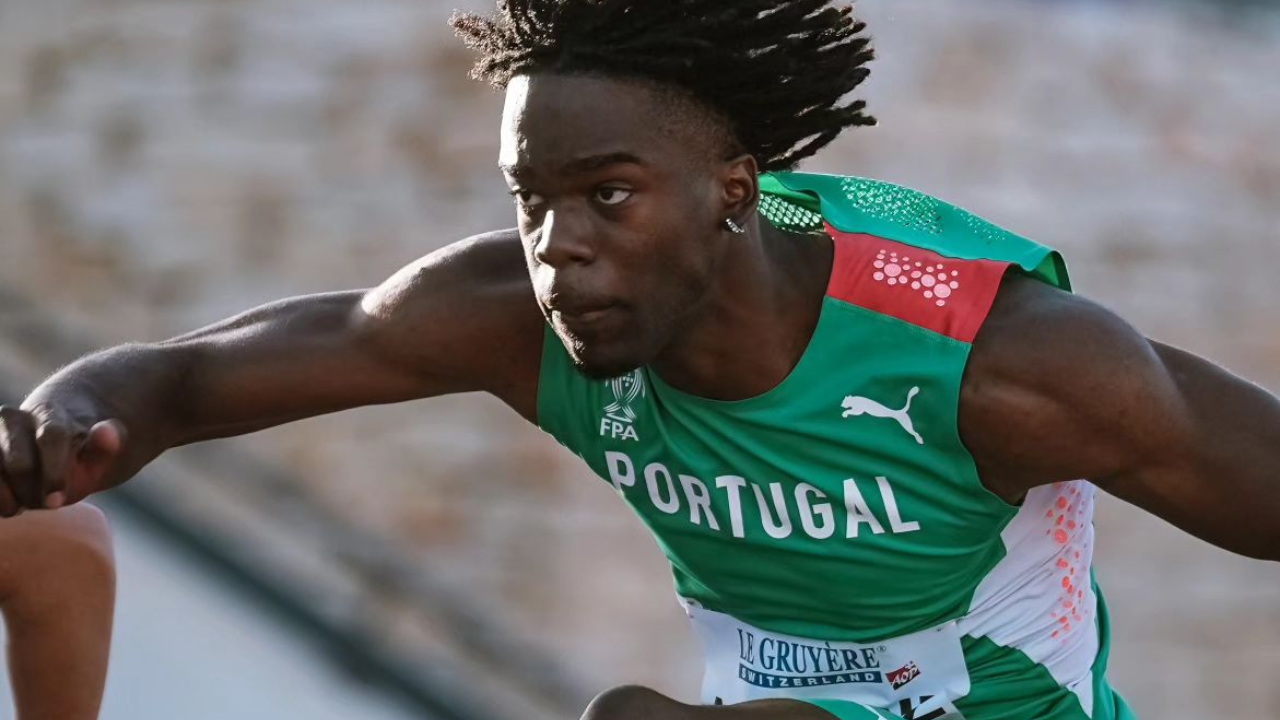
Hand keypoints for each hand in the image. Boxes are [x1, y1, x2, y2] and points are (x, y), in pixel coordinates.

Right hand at [0, 404, 125, 516]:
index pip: (51, 438)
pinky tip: (9, 505)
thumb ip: (107, 444)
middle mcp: (12, 418)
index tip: (57, 503)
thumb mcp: (97, 454)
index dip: (54, 473)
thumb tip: (107, 430)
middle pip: (19, 464)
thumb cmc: (75, 454)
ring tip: (25, 504)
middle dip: (33, 492)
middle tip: (48, 504)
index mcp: (50, 413)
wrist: (41, 441)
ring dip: (9, 498)